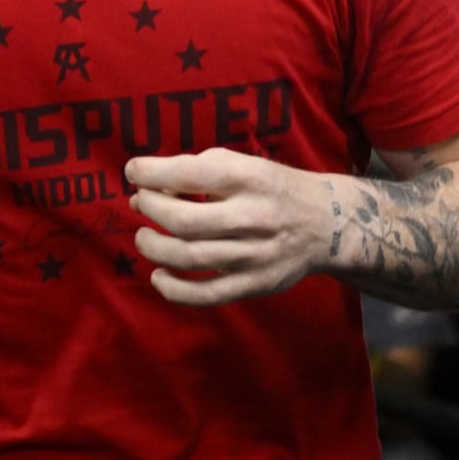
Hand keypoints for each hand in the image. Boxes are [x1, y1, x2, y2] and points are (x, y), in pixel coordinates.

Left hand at [127, 148, 341, 306]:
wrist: (326, 224)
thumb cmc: (271, 188)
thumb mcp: (245, 165)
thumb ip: (201, 170)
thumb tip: (150, 187)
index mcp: (249, 178)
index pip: (190, 173)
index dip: (152, 173)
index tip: (132, 171)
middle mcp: (253, 216)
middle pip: (184, 221)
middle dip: (150, 209)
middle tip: (139, 202)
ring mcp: (254, 255)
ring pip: (189, 258)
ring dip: (153, 247)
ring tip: (143, 236)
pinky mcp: (255, 284)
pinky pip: (207, 295)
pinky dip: (174, 290)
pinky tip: (158, 276)